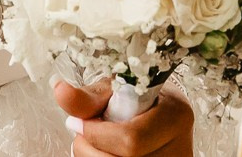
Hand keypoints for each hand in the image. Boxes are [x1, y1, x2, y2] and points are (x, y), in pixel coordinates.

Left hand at [55, 80, 194, 156]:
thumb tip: (61, 91)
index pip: (130, 139)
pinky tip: (104, 153)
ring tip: (95, 142)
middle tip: (83, 134)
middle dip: (90, 149)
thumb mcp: (116, 90)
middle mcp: (180, 149)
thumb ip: (89, 96)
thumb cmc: (139, 98)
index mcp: (176, 116)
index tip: (78, 123)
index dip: (96, 134)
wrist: (158, 114)